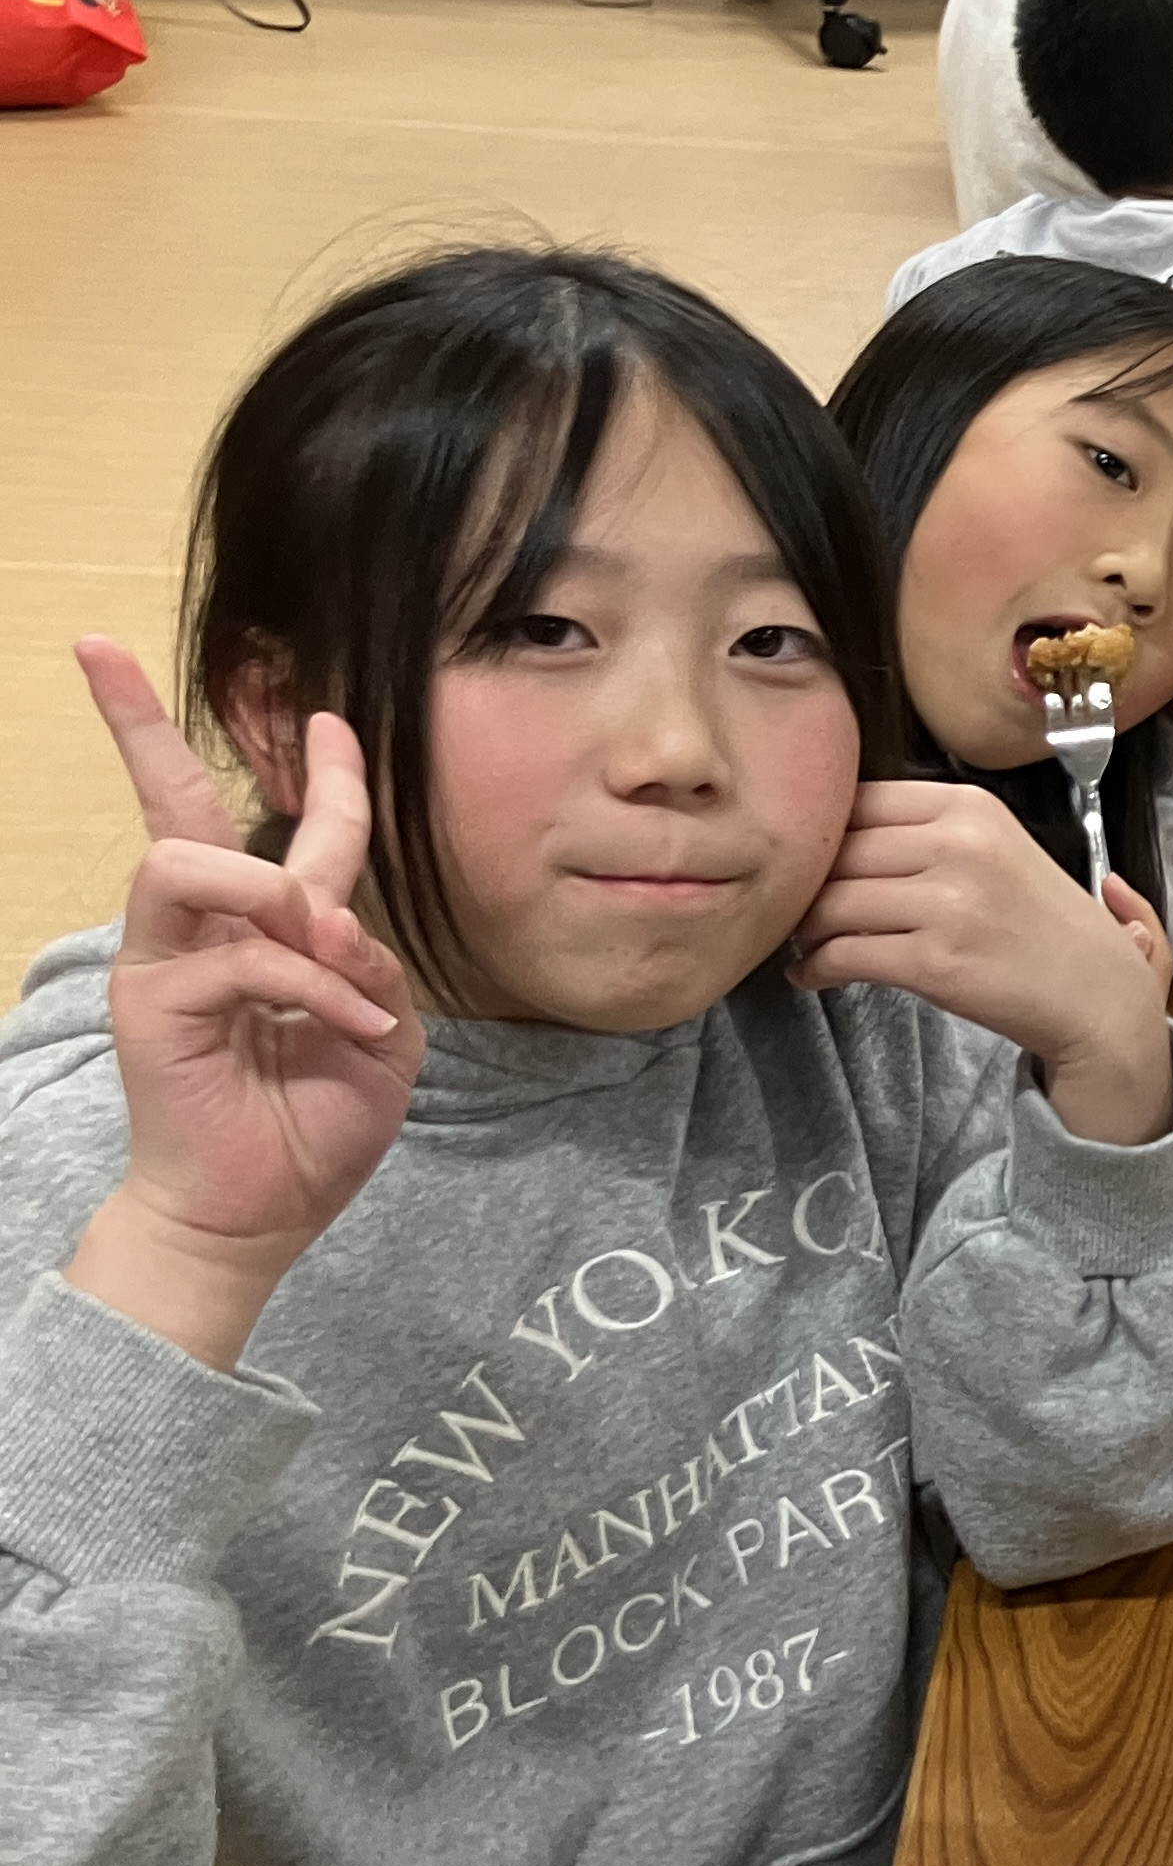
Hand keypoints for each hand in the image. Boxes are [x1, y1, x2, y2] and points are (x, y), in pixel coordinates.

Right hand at [63, 641, 422, 1370]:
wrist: (263, 1212)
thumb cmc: (318, 1126)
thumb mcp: (386, 1034)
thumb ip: (369, 963)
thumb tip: (332, 915)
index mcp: (275, 932)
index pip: (289, 831)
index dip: (318, 772)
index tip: (325, 715)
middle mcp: (209, 929)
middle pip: (174, 805)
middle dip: (135, 725)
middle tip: (93, 653)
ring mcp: (169, 959)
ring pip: (194, 859)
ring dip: (281, 896)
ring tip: (330, 959)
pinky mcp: (152, 999)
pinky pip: (242, 954)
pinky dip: (311, 986)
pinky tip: (347, 1028)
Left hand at [791, 782, 1172, 1144]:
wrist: (1100, 999)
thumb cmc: (1048, 929)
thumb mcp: (1000, 849)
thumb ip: (929, 831)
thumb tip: (835, 833)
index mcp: (971, 807)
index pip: (859, 799)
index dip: (823, 836)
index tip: (814, 865)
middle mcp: (960, 845)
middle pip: (836, 851)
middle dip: (806, 884)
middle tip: (798, 909)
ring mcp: (949, 903)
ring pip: (830, 902)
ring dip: (805, 928)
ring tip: (806, 943)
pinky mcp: (936, 962)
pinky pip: (844, 954)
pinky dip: (816, 966)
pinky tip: (815, 974)